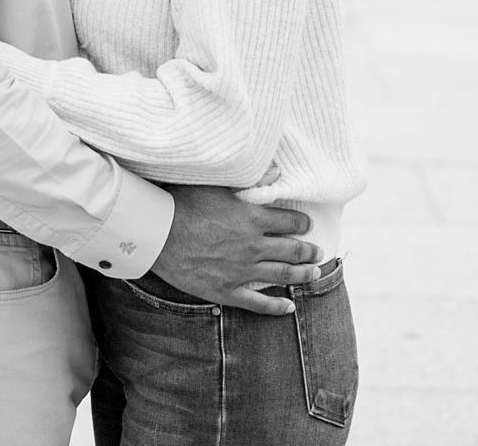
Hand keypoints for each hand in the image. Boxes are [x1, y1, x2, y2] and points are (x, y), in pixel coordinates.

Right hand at [149, 186, 319, 316]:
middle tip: (318, 252)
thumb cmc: (184, 203)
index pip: (289, 220)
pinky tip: (290, 307)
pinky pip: (257, 303)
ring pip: (282, 275)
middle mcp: (253, 246)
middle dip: (308, 251)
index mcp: (254, 218)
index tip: (308, 224)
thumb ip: (251, 179)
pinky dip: (276, 306)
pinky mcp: (226, 291)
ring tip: (315, 274)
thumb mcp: (219, 183)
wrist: (158, 233)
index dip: (302, 222)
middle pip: (292, 250)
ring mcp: (241, 271)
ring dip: (302, 275)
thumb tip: (277, 170)